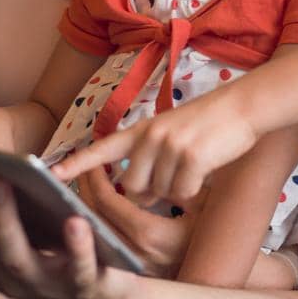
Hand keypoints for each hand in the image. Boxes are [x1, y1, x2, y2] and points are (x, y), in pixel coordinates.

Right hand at [0, 157, 138, 298]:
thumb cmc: (53, 261)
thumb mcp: (11, 244)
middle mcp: (8, 281)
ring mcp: (45, 287)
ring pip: (17, 258)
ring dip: (5, 220)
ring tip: (0, 182)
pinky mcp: (83, 289)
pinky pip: (79, 269)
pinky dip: (76, 246)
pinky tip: (73, 218)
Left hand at [52, 88, 257, 204]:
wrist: (243, 106)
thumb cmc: (208, 123)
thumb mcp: (170, 131)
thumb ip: (147, 155)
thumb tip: (135, 191)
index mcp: (142, 129)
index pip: (104, 148)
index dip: (79, 164)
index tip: (54, 175)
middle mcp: (150, 136)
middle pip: (135, 187)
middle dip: (152, 192)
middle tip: (174, 176)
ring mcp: (169, 145)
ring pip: (162, 192)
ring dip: (178, 188)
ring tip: (194, 165)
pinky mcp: (190, 157)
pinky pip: (184, 192)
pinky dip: (195, 189)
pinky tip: (206, 170)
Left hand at [74, 168, 202, 278]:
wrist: (215, 277)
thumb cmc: (213, 235)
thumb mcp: (200, 204)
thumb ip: (176, 186)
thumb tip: (152, 166)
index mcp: (149, 233)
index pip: (108, 202)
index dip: (95, 179)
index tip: (93, 162)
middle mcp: (134, 253)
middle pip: (94, 217)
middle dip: (84, 189)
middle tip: (82, 168)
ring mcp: (129, 265)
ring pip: (95, 231)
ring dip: (85, 206)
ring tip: (85, 185)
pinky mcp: (129, 270)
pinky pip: (104, 243)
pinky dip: (95, 223)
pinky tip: (93, 210)